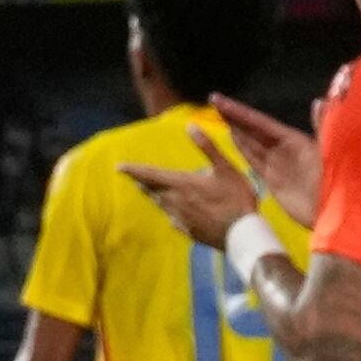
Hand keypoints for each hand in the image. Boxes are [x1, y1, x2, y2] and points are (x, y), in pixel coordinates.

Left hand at [120, 128, 262, 249]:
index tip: (119, 167)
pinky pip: (172, 217)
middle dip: (143, 182)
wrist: (241, 234)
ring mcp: (180, 218)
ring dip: (153, 195)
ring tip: (150, 189)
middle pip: (152, 190)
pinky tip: (174, 210)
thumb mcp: (225, 168)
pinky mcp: (187, 230)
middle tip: (135, 176)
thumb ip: (206, 147)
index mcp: (182, 184)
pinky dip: (168, 209)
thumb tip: (190, 125)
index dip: (134, 170)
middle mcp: (175, 202)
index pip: (150, 175)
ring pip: (160, 204)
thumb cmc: (235, 198)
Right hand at [211, 92, 323, 225]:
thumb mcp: (329, 152)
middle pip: (253, 129)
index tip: (220, 100)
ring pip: (251, 143)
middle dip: (235, 116)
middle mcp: (283, 148)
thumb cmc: (333, 181)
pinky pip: (254, 161)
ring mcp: (277, 164)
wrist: (332, 213)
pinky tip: (233, 138)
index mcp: (294, 140)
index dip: (240, 111)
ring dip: (236, 130)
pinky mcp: (273, 181)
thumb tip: (318, 102)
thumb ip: (322, 127)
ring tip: (220, 115)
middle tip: (216, 101)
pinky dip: (243, 149)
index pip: (260, 122)